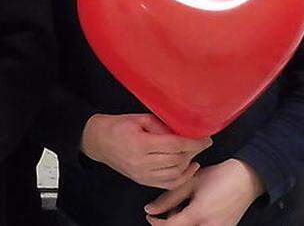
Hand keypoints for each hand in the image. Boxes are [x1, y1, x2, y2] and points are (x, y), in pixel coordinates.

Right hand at [81, 113, 209, 188]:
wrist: (98, 142)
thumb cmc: (117, 126)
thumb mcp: (138, 118)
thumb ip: (161, 126)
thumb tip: (182, 131)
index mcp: (140, 144)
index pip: (174, 145)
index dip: (193, 142)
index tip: (205, 139)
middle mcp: (142, 162)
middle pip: (176, 160)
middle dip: (193, 151)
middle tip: (202, 143)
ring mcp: (142, 174)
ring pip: (174, 174)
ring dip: (188, 164)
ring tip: (195, 153)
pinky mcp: (142, 181)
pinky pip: (167, 184)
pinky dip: (181, 178)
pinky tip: (189, 168)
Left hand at [145, 159, 264, 224]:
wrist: (246, 179)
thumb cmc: (218, 177)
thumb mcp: (189, 183)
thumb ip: (168, 199)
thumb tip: (150, 210)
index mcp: (198, 215)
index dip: (156, 223)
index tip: (151, 215)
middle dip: (170, 223)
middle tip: (171, 208)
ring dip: (183, 224)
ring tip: (185, 208)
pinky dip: (194, 224)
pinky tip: (195, 212)